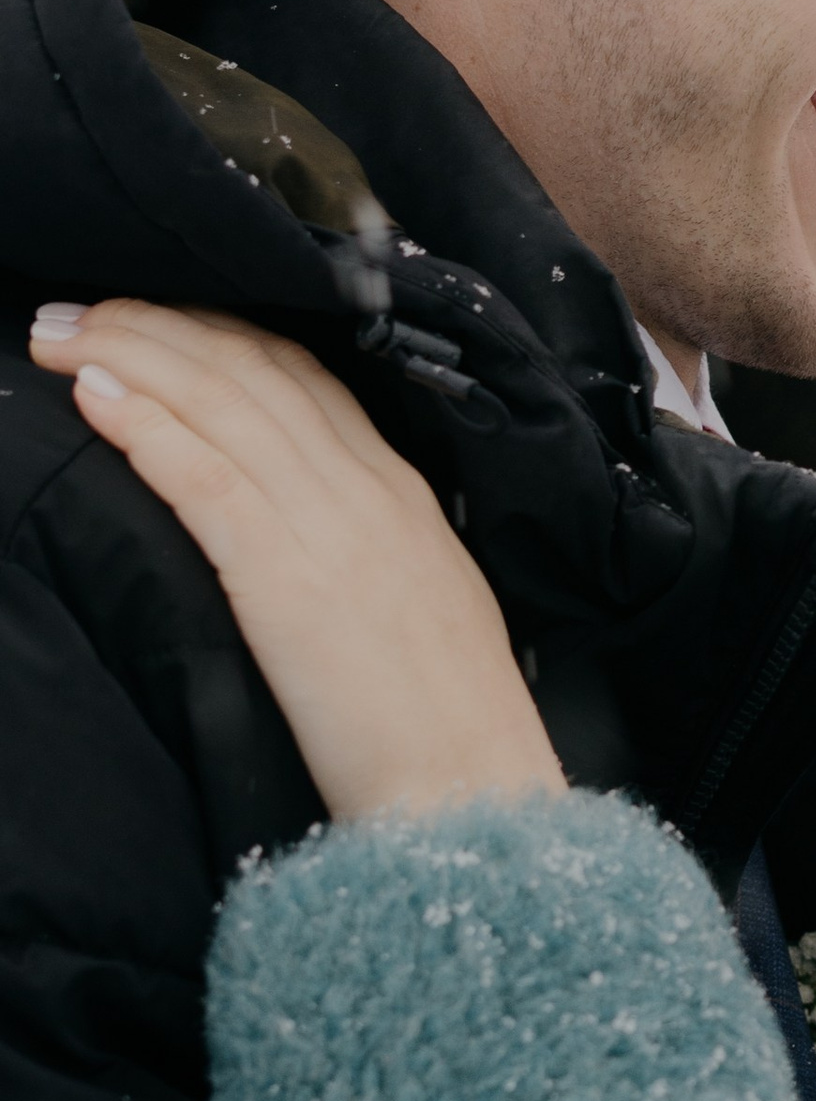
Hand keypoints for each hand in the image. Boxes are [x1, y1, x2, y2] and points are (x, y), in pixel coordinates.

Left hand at [30, 299, 563, 820]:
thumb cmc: (443, 729)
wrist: (471, 794)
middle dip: (154, 324)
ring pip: (220, 402)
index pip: (302, 377)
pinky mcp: (286, 579)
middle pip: (251, 369)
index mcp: (401, 496)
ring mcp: (330, 529)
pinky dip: (143, 425)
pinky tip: (92, 396)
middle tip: (75, 307)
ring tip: (61, 332)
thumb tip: (298, 539)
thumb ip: (362, 558)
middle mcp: (367, 493)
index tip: (150, 319)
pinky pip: (204, 476)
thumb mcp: (418, 612)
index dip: (217, 334)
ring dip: (128, 353)